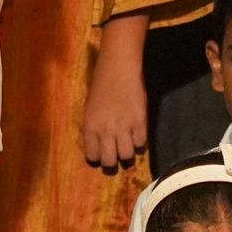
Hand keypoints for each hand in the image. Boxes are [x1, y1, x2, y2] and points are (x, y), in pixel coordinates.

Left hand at [82, 49, 147, 169]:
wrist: (118, 69)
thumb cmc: (101, 84)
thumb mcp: (89, 108)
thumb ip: (93, 127)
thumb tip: (98, 143)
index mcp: (89, 127)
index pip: (92, 156)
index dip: (97, 158)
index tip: (101, 155)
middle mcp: (105, 130)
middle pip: (110, 161)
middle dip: (112, 162)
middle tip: (115, 157)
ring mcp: (123, 127)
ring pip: (127, 155)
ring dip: (127, 153)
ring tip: (127, 146)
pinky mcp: (140, 122)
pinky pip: (142, 143)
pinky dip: (140, 143)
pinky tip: (137, 135)